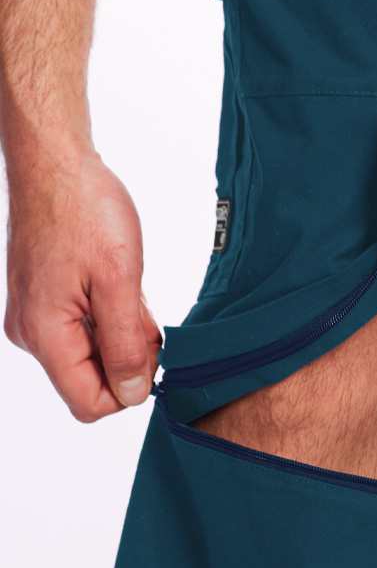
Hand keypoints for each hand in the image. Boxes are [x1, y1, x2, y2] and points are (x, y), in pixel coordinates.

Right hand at [4, 145, 161, 421]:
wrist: (56, 163)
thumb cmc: (84, 209)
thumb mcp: (120, 280)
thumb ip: (126, 343)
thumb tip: (132, 394)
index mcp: (46, 334)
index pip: (89, 404)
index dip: (130, 389)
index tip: (152, 352)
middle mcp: (33, 334)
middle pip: (90, 382)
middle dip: (129, 359)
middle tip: (146, 316)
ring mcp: (36, 318)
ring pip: (91, 356)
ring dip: (123, 336)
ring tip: (132, 295)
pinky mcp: (44, 302)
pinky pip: (83, 331)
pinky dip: (111, 319)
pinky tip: (121, 289)